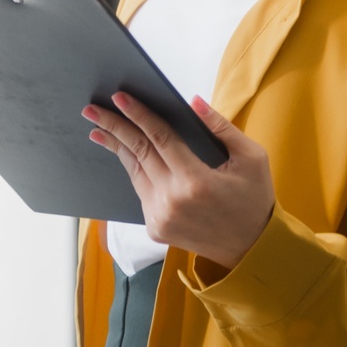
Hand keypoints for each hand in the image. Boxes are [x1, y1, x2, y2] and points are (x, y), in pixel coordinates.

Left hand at [84, 92, 274, 270]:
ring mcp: (160, 217)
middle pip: (138, 152)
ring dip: (116, 147)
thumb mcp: (251, 158)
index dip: (139, 114)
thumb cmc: (255, 199)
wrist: (252, 249)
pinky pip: (141, 191)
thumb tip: (193, 101)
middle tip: (91, 109)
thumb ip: (222, 127)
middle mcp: (172, 200)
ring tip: (98, 128)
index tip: (120, 97)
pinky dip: (134, 170)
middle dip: (113, 126)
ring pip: (134, 172)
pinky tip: (124, 154)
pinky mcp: (155, 229)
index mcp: (196, 181)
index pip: (160, 137)